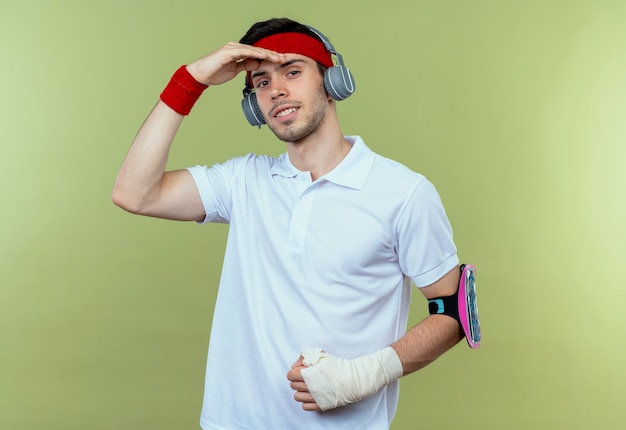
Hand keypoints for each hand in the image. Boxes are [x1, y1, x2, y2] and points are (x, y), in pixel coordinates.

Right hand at [186, 42, 285, 86]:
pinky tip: (263, 56)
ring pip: (253, 50)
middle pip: (258, 50)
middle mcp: (236, 48)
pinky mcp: (227, 52)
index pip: (257, 54)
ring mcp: (231, 49)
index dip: (269, 57)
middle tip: (284, 58)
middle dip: (272, 54)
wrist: (201, 75)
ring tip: (277, 58)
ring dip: (266, 54)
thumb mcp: (235, 70)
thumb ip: (245, 66)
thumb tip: (257, 64)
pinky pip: (244, 52)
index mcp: (238, 52)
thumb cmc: (215, 72)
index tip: (280, 61)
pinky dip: (254, 54)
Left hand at [287, 347, 403, 410]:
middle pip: (293, 385)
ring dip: (301, 391)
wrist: (353, 380)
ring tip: (309, 387)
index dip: (294, 372)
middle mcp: (310, 387)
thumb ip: (305, 358)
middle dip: (297, 380)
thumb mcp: (322, 355)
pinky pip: (305, 407)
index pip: (290, 375)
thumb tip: (294, 366)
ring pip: (297, 397)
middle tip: (307, 377)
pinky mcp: (321, 405)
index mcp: (309, 373)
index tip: (300, 371)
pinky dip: (307, 401)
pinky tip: (313, 395)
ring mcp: (315, 397)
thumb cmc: (339, 366)